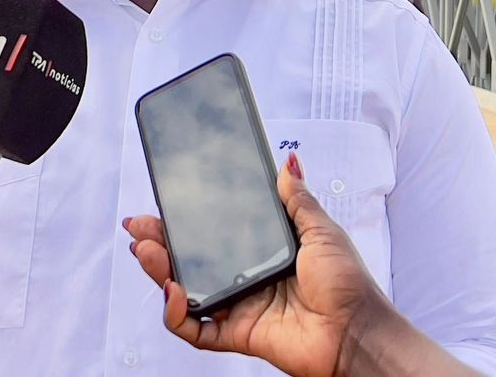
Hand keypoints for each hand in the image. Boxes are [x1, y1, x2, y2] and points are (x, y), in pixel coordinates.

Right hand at [125, 156, 386, 376]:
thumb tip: (288, 161)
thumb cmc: (347, 282)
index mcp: (261, 250)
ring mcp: (238, 306)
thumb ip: (297, 198)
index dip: (185, 221)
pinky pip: (197, 330)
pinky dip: (177, 315)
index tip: (163, 202)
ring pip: (186, 290)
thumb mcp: (320, 229)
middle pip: (191, 260)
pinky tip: (173, 293)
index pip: (213, 232)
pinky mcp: (237, 334)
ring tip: (146, 252)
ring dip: (160, 272)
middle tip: (137, 226)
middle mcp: (244, 277)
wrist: (358, 331)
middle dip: (160, 242)